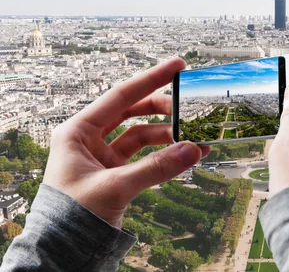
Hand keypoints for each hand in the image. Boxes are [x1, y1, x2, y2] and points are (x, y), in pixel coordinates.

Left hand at [43, 58, 209, 226]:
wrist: (63, 251)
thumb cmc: (71, 217)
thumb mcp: (114, 187)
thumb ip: (156, 168)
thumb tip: (192, 150)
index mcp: (78, 131)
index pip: (120, 96)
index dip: (150, 79)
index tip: (177, 67)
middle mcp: (90, 139)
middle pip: (133, 111)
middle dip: (162, 109)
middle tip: (189, 106)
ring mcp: (103, 156)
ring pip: (142, 134)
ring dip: (167, 135)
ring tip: (193, 138)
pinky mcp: (115, 172)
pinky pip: (145, 156)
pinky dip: (164, 155)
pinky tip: (183, 155)